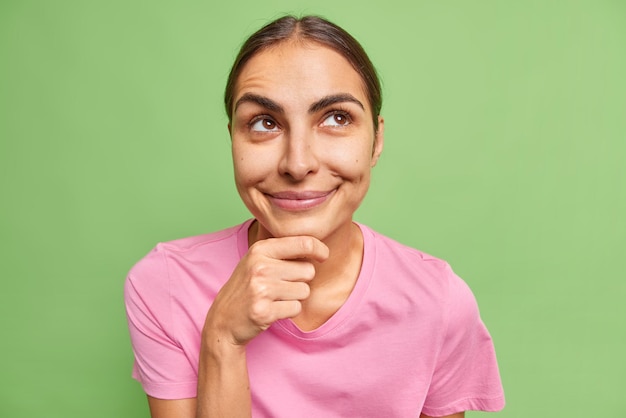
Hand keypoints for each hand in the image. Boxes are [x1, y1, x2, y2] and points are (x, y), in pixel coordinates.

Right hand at [202, 235, 328, 346]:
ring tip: (275, 298)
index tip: (323, 255)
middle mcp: (260, 267)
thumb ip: (284, 250)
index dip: (319, 249)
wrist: (224, 318)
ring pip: (304, 291)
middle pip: (308, 270)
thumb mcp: (258, 260)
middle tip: (281, 285)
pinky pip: (296, 308)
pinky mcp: (264, 311)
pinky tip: (273, 309)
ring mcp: (261, 290)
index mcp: (260, 249)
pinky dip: (289, 311)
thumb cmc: (248, 286)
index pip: (303, 243)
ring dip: (295, 297)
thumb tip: (318, 247)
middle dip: (301, 280)